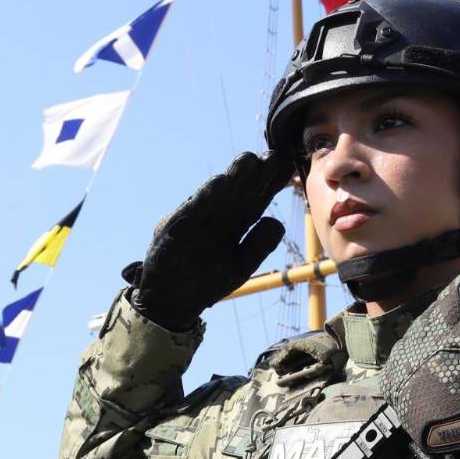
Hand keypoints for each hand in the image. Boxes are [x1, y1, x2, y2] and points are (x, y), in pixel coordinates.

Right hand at [129, 152, 288, 329]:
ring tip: (249, 161)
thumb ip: (259, 245)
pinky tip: (221, 183)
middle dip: (256, 174)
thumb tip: (278, 221)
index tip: (289, 167)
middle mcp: (218, 216)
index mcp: (235, 224)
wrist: (170, 302)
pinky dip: (206, 196)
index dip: (272, 183)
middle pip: (240, 191)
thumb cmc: (205, 283)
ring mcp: (197, 219)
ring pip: (218, 194)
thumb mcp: (240, 266)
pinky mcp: (176, 227)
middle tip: (274, 156)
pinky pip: (194, 209)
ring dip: (232, 177)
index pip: (257, 199)